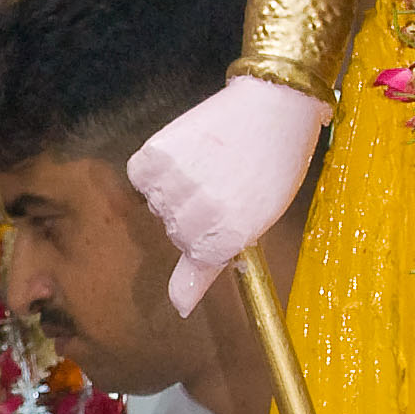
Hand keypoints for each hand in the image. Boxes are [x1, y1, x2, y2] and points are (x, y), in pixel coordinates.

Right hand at [127, 78, 325, 315]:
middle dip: (195, 213)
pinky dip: (156, 168)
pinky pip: (140, 177)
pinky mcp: (154, 156)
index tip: (229, 206)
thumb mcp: (257, 220)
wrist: (273, 105)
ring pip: (157, 205)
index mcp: (228, 237)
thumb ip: (211, 265)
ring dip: (175, 188)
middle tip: (225, 180)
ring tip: (209, 162)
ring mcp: (175, 185)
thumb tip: (179, 308)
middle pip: (175, 231)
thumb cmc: (273, 164)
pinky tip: (185, 153)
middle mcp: (199, 216)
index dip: (212, 231)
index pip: (195, 257)